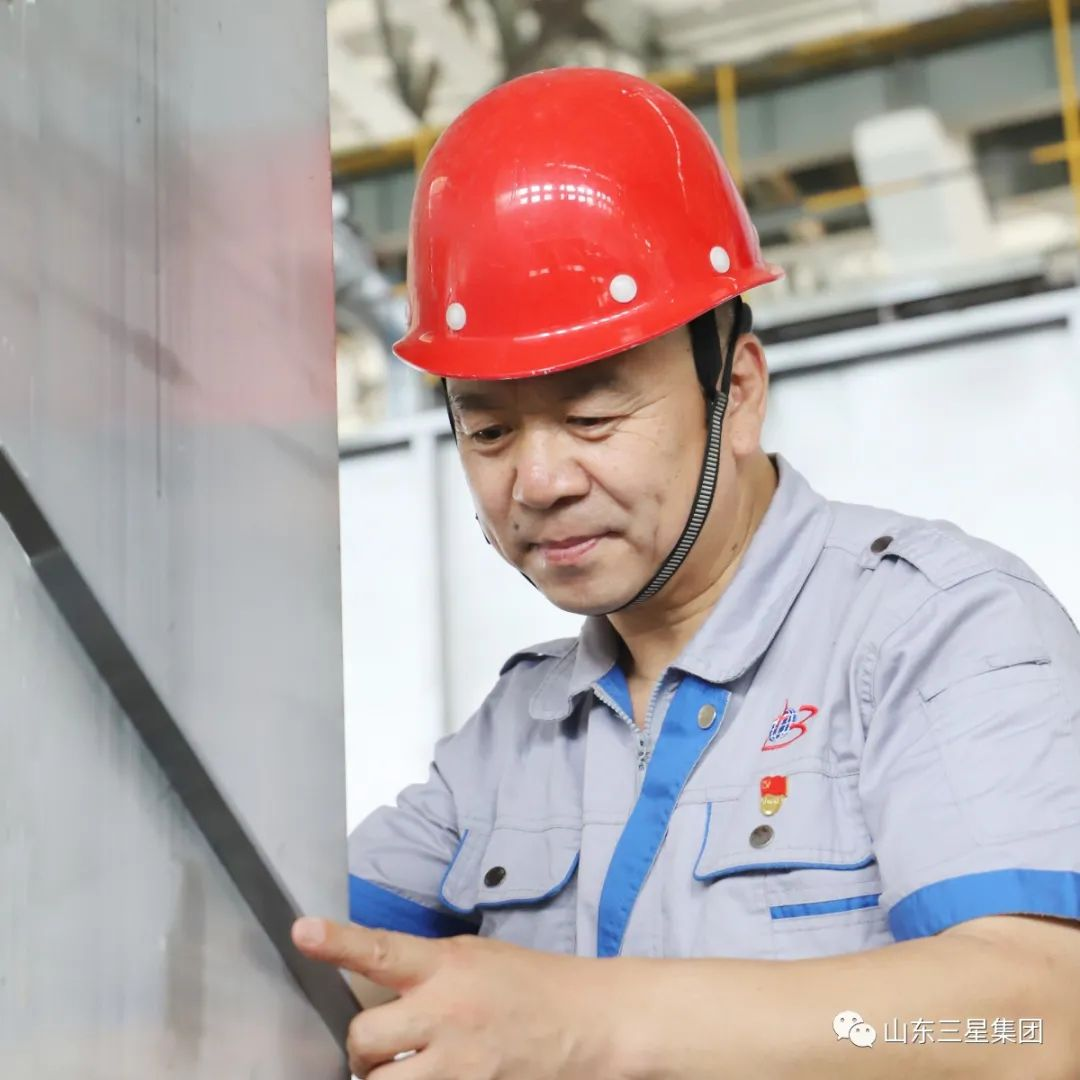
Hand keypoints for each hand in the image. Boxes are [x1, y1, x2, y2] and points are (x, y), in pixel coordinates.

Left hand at [292, 917, 631, 1079]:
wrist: (590, 1024)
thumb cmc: (532, 985)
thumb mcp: (476, 957)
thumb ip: (424, 969)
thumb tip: (374, 982)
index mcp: (446, 967)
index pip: (381, 950)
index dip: (338, 941)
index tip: (302, 931)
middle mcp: (446, 1014)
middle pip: (362, 1039)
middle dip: (362, 1049)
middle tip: (379, 1047)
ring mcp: (458, 1067)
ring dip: (381, 1079)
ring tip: (402, 1070)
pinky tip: (432, 1076)